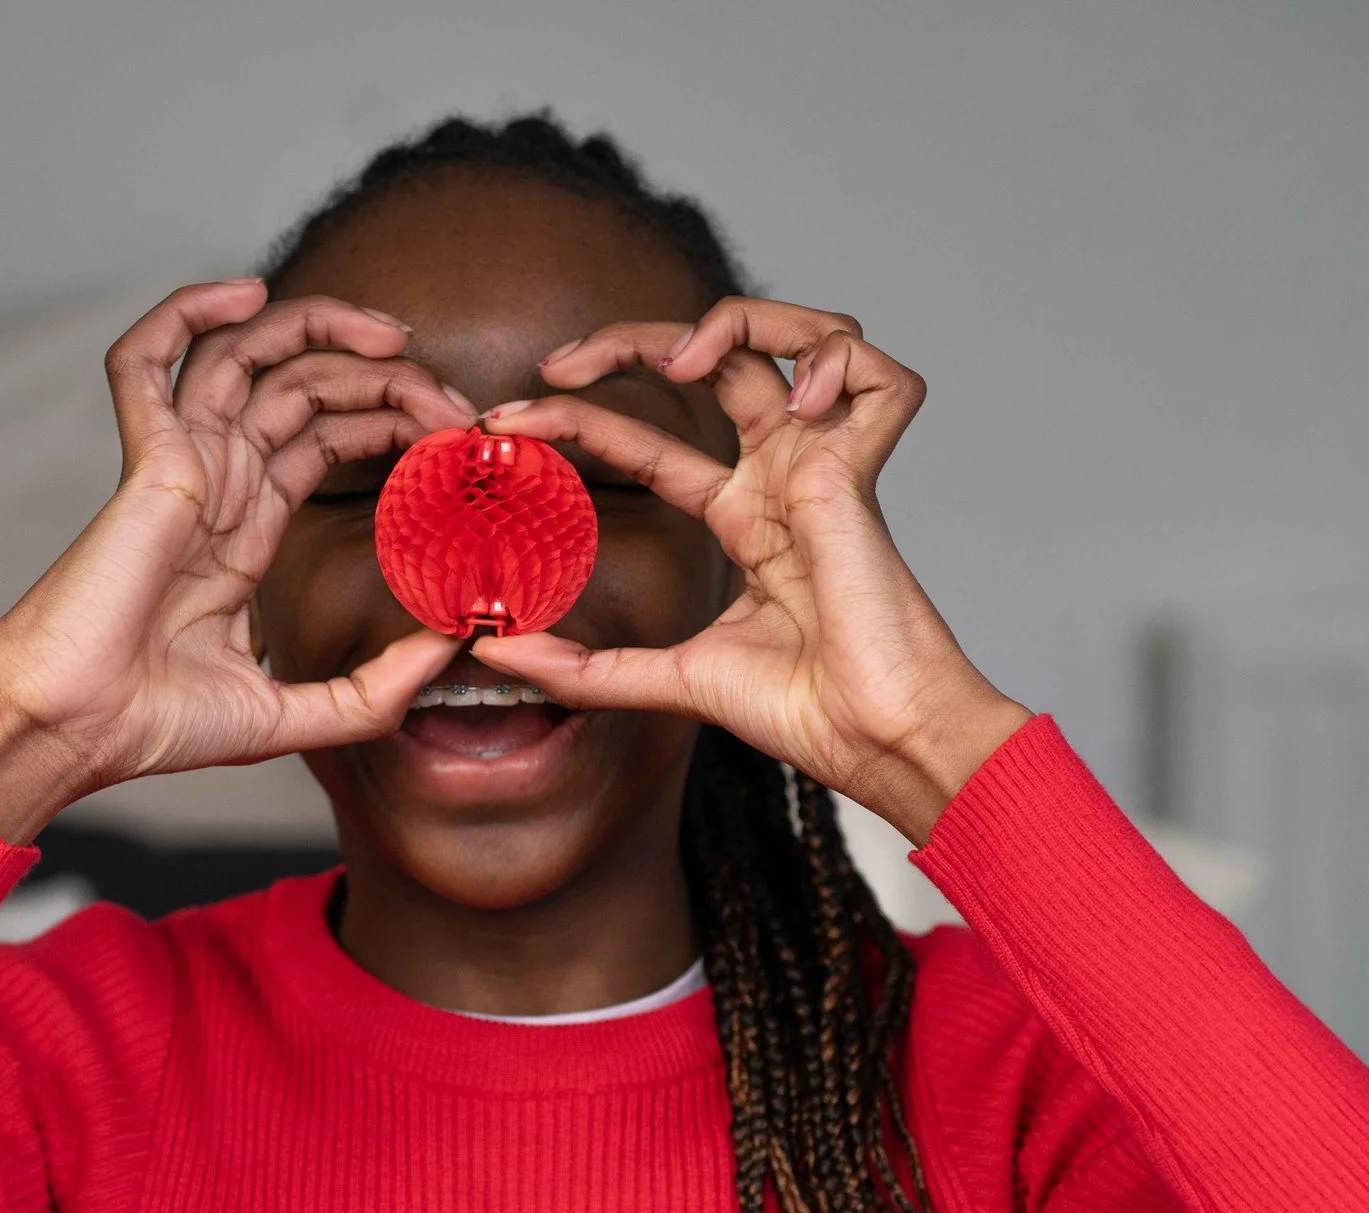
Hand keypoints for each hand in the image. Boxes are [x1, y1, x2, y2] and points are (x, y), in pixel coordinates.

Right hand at [0, 280, 472, 840]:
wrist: (76, 732)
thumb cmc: (154, 726)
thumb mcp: (295, 716)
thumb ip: (375, 691)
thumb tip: (449, 648)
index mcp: (243, 529)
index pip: (324, 438)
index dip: (387, 422)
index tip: (452, 439)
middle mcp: (214, 484)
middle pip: (304, 388)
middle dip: (383, 380)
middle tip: (451, 404)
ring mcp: (180, 466)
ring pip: (248, 355)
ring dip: (324, 329)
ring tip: (393, 340)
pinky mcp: (146, 462)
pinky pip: (146, 360)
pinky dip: (188, 310)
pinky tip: (248, 291)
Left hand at [475, 297, 1030, 844]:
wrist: (868, 736)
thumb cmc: (800, 711)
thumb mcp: (668, 680)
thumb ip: (582, 669)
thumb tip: (491, 651)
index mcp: (744, 517)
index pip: (649, 442)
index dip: (583, 420)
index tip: (510, 423)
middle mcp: (783, 476)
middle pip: (716, 359)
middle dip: (630, 341)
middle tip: (556, 365)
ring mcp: (825, 464)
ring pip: (803, 334)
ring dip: (738, 320)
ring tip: (684, 363)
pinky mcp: (864, 465)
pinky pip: (877, 372)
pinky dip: (837, 360)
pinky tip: (799, 399)